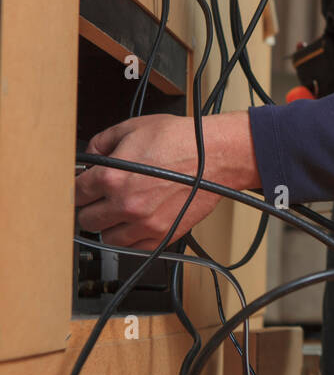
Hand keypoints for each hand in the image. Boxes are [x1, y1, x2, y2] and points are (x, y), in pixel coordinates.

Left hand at [74, 112, 260, 249]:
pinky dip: (130, 237)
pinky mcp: (162, 235)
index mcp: (111, 177)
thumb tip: (91, 155)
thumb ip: (103, 142)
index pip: (76, 194)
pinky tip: (136, 222)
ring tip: (119, 212)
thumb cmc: (181, 140)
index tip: (82, 188)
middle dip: (90, 208)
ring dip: (109, 226)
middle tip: (99, 200)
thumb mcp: (134, 127)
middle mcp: (125, 204)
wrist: (216, 156)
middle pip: (86, 220)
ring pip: (106, 238)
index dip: (78, 188)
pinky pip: (133, 247)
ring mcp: (144, 223)